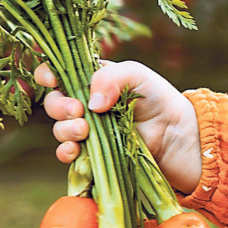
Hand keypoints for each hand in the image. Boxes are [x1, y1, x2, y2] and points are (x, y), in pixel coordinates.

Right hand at [35, 59, 203, 194]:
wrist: (180, 138)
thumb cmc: (160, 100)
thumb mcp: (138, 75)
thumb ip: (111, 77)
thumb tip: (90, 102)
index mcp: (93, 80)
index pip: (59, 72)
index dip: (48, 74)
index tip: (52, 80)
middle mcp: (86, 104)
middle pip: (54, 102)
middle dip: (59, 106)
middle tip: (79, 111)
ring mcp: (89, 131)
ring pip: (59, 129)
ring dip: (65, 130)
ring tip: (84, 131)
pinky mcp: (94, 154)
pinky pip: (69, 154)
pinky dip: (66, 152)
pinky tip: (75, 150)